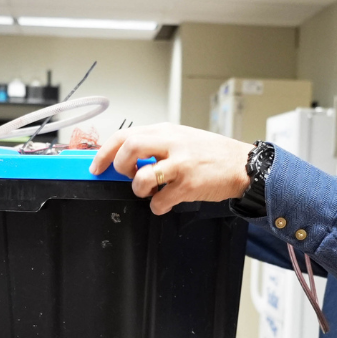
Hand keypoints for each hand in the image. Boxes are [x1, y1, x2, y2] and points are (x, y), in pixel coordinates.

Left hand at [90, 123, 254, 214]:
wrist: (241, 165)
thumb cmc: (210, 153)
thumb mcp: (180, 138)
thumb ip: (155, 144)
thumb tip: (125, 158)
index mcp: (165, 131)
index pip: (124, 135)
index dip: (104, 152)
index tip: (96, 166)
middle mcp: (171, 143)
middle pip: (128, 148)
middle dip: (120, 167)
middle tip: (127, 176)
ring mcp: (180, 164)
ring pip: (141, 177)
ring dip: (139, 189)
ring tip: (149, 190)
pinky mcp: (188, 184)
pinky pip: (160, 201)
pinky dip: (158, 206)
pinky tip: (166, 202)